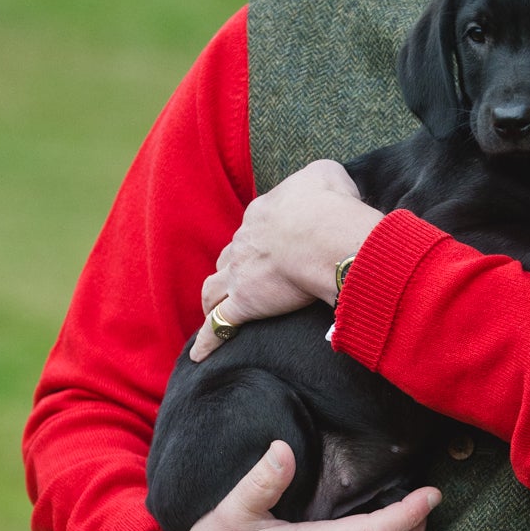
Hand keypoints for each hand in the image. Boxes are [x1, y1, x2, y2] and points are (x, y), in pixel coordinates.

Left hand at [191, 159, 381, 360]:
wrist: (323, 234)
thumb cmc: (329, 204)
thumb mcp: (327, 175)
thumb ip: (320, 180)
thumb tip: (327, 189)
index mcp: (262, 213)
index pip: (256, 226)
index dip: (263, 237)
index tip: (275, 246)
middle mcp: (244, 242)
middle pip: (231, 255)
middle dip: (235, 266)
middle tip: (245, 279)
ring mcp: (240, 274)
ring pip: (215, 287)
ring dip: (213, 298)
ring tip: (214, 309)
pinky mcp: (245, 303)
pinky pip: (220, 326)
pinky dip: (209, 340)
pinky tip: (200, 355)